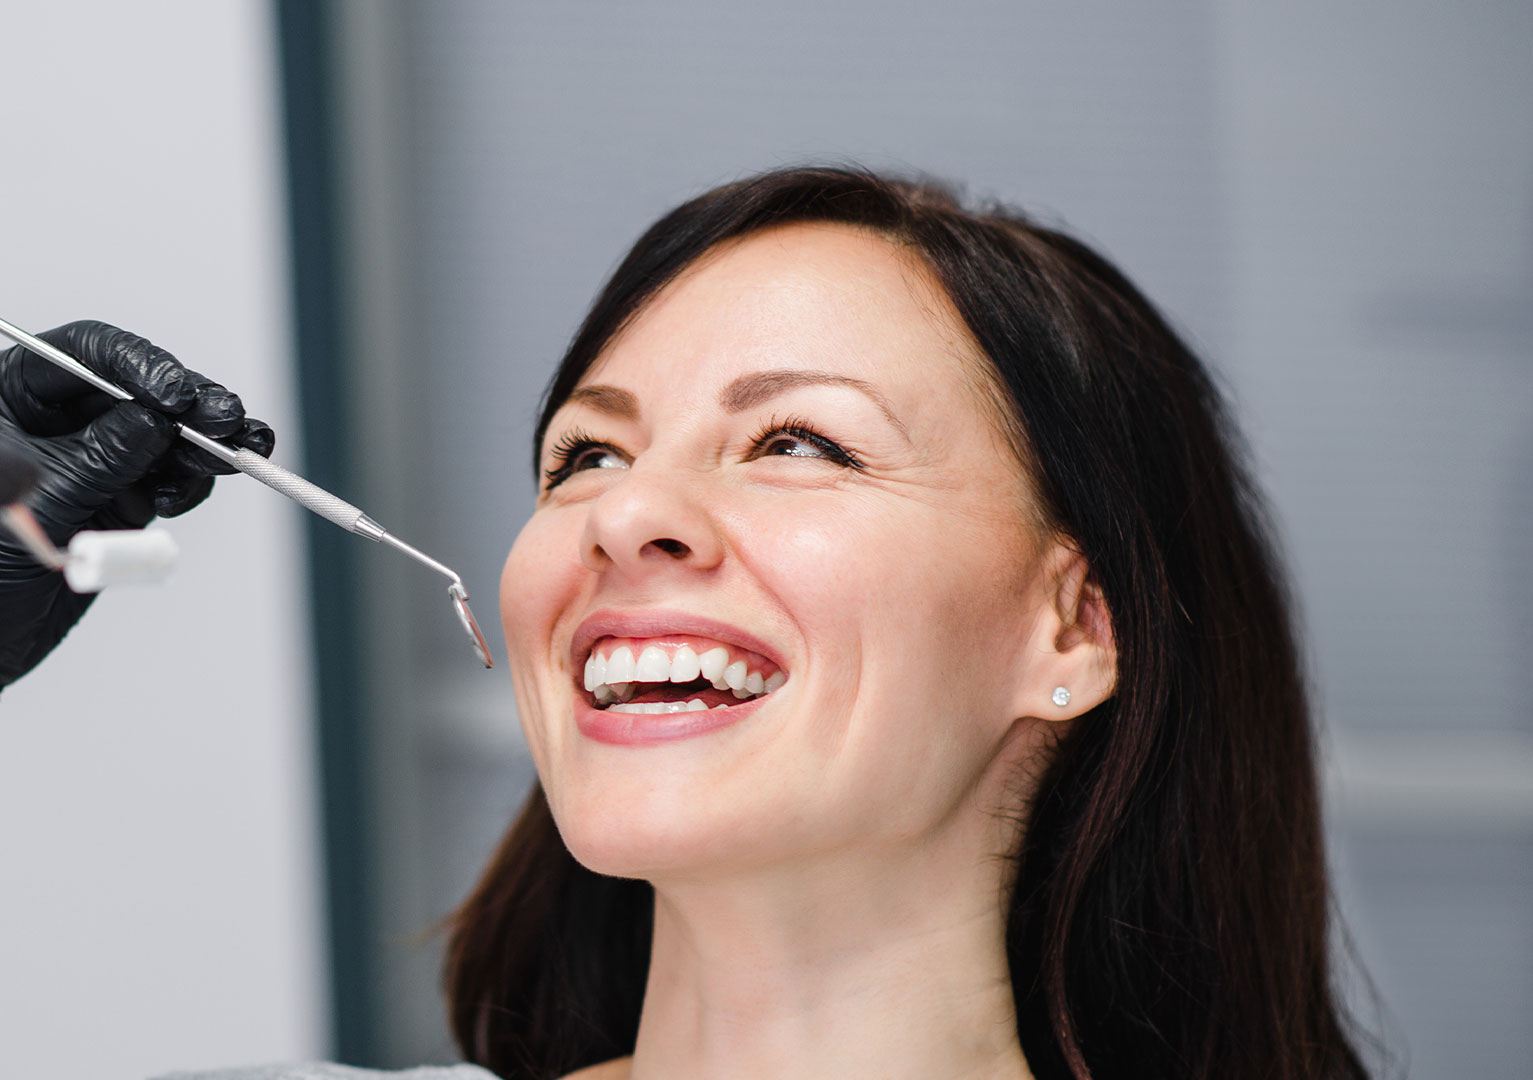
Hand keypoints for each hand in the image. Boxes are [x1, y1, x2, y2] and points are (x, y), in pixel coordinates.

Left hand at [0, 320, 273, 686]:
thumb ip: (99, 458)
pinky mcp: (118, 499)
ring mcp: (93, 460)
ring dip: (200, 446)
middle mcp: (57, 422)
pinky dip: (188, 483)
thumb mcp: (38, 501)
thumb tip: (155, 423)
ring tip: (234, 455)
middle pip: (136, 391)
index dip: (139, 366)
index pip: (86, 355)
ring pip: (162, 435)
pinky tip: (185, 494)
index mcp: (15, 398)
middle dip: (189, 406)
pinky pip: (166, 479)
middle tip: (229, 421)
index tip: (177, 395)